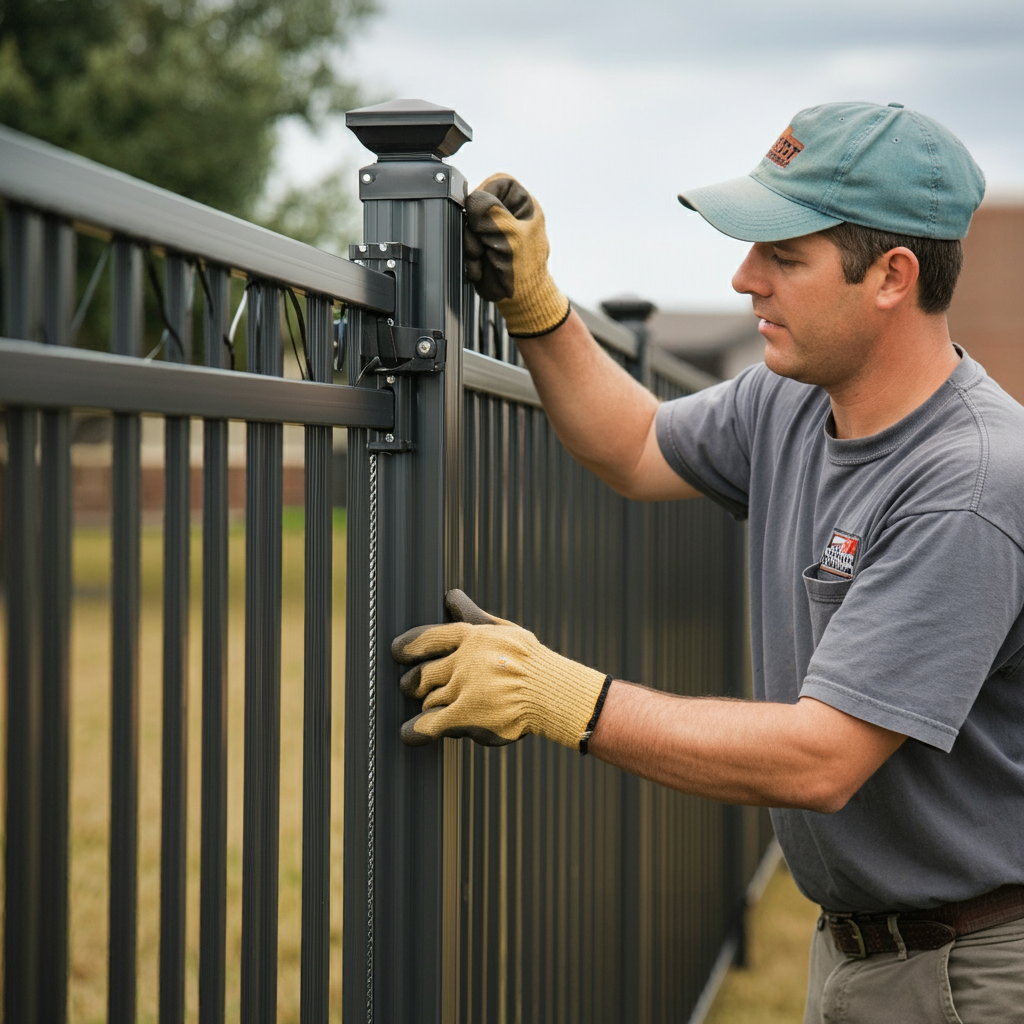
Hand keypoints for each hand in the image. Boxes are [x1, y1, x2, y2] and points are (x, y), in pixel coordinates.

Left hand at [392, 590, 610, 749]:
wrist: (552, 694)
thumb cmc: (530, 662)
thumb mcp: (502, 631)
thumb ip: (471, 616)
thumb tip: (450, 595)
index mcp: (473, 636)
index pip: (430, 637)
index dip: (409, 646)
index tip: (396, 651)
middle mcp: (465, 660)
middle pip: (424, 674)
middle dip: (414, 683)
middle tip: (412, 686)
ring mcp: (464, 688)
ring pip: (430, 699)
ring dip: (429, 704)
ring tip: (435, 707)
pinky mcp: (466, 716)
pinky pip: (430, 724)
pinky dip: (416, 729)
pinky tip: (409, 732)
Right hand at [464, 174, 570, 337]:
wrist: (520, 301)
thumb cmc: (525, 272)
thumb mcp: (509, 237)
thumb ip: (490, 214)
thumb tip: (473, 201)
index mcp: (522, 204)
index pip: (496, 183)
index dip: (484, 198)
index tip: (481, 216)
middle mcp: (508, 213)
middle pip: (477, 206)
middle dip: (475, 229)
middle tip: (483, 246)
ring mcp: (494, 229)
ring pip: (468, 225)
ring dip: (471, 246)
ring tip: (483, 260)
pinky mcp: (483, 245)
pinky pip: (466, 243)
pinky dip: (469, 257)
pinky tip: (480, 267)